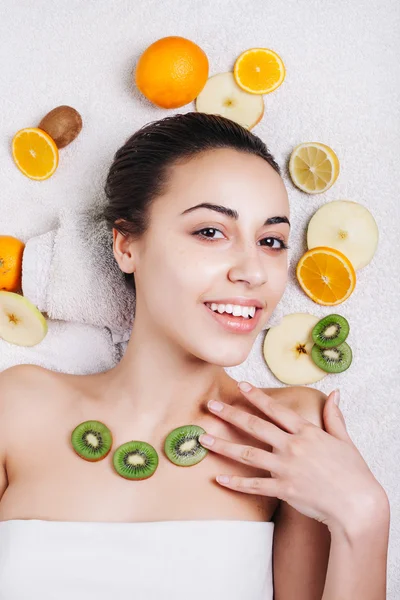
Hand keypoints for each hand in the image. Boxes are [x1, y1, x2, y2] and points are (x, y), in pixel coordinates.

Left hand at [198, 382, 387, 536]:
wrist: (357, 505)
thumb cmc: (353, 472)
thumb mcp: (344, 440)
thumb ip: (334, 416)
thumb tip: (335, 393)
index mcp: (306, 432)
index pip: (276, 409)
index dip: (256, 396)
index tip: (240, 386)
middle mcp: (292, 446)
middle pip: (255, 426)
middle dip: (230, 414)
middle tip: (211, 406)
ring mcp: (285, 468)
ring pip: (247, 454)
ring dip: (223, 446)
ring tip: (203, 440)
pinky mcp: (283, 489)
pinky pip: (254, 485)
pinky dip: (236, 483)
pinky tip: (219, 478)